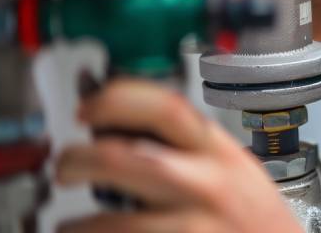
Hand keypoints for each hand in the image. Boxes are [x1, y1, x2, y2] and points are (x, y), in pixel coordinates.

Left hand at [55, 79, 300, 232]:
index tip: (87, 110)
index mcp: (220, 153)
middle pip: (125, 158)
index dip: (115, 101)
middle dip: (77, 160)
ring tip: (68, 225)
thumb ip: (190, 147)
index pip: (165, 107)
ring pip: (112, 222)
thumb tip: (120, 126)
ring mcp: (194, 226)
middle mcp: (209, 186)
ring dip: (75, 224)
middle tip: (65, 167)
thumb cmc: (256, 220)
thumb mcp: (236, 168)